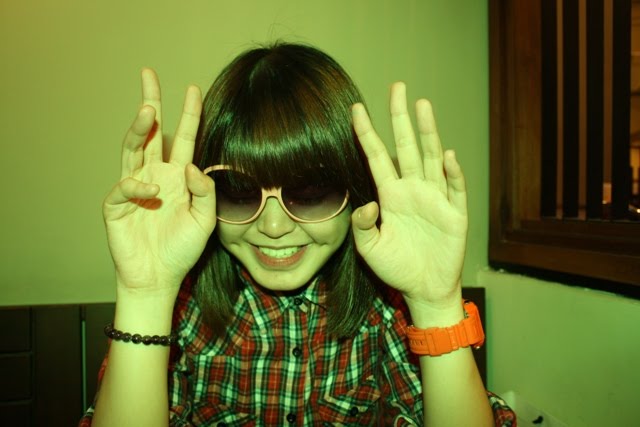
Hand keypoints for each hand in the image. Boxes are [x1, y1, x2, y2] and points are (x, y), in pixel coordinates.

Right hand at [102, 69, 215, 296]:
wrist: (159, 277)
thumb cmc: (182, 248)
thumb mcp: (205, 221)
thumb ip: (206, 192)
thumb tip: (193, 165)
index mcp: (177, 176)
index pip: (184, 138)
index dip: (188, 114)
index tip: (192, 88)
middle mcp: (155, 175)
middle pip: (150, 133)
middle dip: (150, 103)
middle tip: (149, 76)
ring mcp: (133, 188)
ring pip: (132, 149)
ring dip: (138, 129)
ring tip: (147, 110)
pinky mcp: (115, 206)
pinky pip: (123, 187)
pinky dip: (135, 185)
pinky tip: (150, 191)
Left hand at [351, 83, 467, 310]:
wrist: (424, 289)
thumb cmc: (396, 267)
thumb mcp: (369, 249)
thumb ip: (361, 226)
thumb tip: (366, 204)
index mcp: (390, 195)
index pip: (377, 156)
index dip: (366, 133)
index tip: (356, 108)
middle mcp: (412, 189)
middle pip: (406, 146)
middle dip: (401, 117)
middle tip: (397, 87)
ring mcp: (435, 198)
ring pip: (431, 158)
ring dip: (428, 132)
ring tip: (422, 105)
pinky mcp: (455, 213)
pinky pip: (454, 189)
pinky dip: (452, 173)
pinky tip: (447, 156)